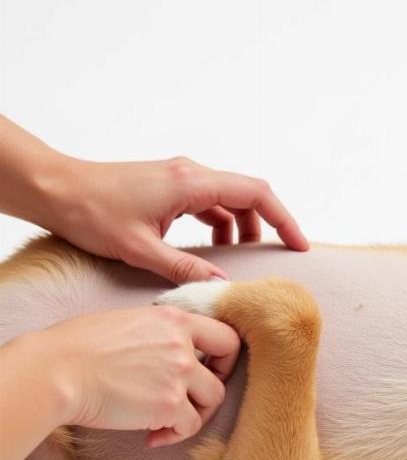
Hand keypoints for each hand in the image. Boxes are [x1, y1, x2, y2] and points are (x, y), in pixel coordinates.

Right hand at [32, 304, 241, 446]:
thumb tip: (169, 349)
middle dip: (215, 385)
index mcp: (174, 318)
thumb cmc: (76, 347)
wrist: (54, 371)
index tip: (208, 368)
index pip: (224, 333)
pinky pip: (191, 426)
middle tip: (193, 400)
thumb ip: (158, 332)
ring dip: (194, 414)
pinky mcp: (170, 404)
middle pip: (226, 367)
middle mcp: (182, 344)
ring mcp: (179, 374)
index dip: (223, 354)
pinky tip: (151, 437)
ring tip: (166, 422)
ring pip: (213, 399)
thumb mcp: (127, 322)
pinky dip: (174, 435)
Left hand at [48, 155, 308, 283]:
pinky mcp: (171, 186)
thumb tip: (223, 285)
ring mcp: (181, 178)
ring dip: (241, 228)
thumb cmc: (91, 213)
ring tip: (240, 260)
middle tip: (278, 256)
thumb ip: (185, 268)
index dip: (283, 218)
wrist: (56, 189)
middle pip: (248, 195)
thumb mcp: (140, 249)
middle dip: (268, 225)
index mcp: (190, 183)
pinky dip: (220, 226)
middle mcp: (191, 174)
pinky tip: (213, 250)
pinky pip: (209, 203)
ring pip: (229, 200)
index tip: (298, 244)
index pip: (255, 194)